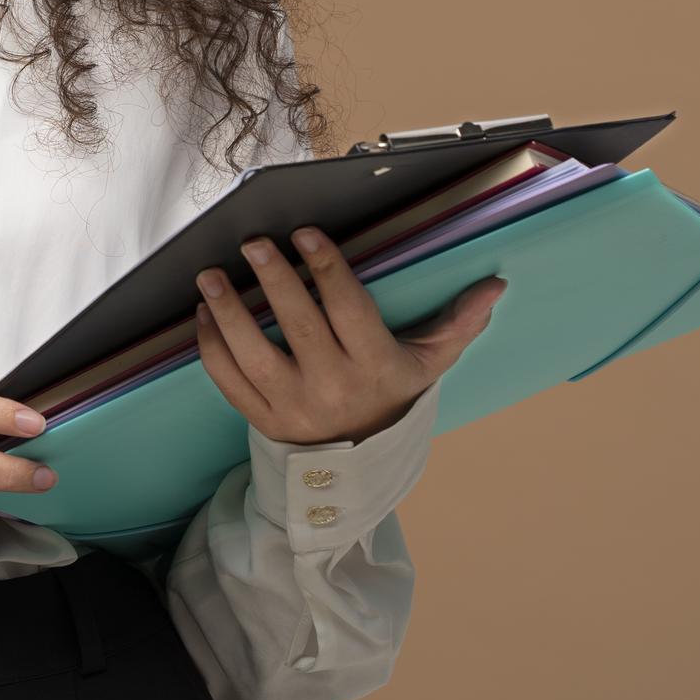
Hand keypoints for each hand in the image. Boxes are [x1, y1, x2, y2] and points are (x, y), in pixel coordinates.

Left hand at [193, 228, 506, 446]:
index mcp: (376, 366)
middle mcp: (334, 387)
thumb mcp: (428, 362)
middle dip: (273, 278)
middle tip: (253, 243)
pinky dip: (211, 346)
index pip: (348, 310)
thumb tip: (496, 285)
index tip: (306, 235)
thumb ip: (459, 322)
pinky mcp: (263, 420)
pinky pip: (228, 380)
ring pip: (252, 353)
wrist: (361, 464)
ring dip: (227, 311)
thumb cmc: (391, 397)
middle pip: (298, 325)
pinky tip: (203, 314)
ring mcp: (294, 407)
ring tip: (210, 275)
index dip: (327, 268)